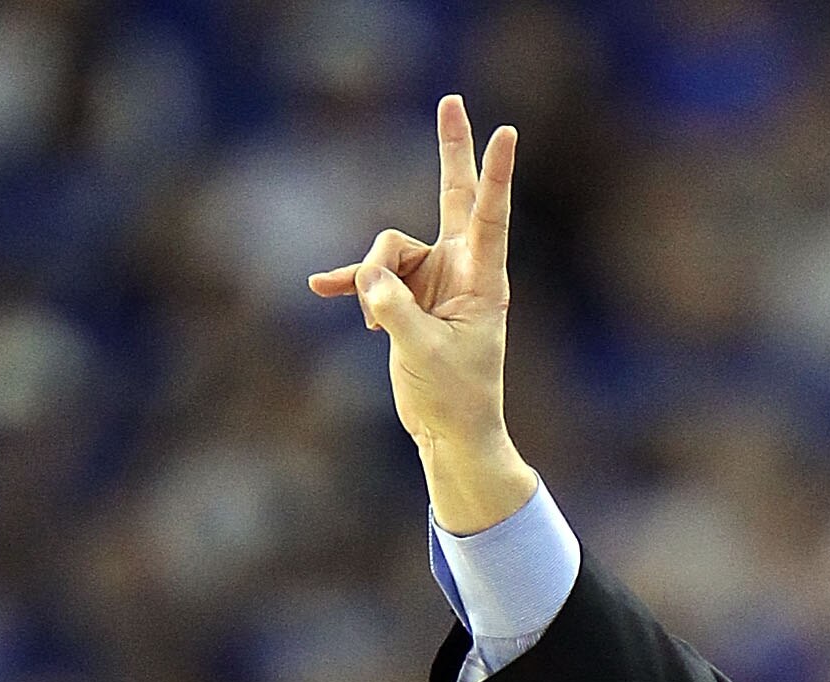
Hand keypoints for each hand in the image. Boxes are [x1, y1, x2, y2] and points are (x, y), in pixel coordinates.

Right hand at [309, 94, 536, 532]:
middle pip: (453, 196)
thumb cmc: (454, 397)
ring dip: (370, 281)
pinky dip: (352, 283)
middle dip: (451, 151)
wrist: (450, 432)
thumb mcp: (422, 351)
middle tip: (454, 101)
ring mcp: (432, 280)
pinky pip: (371, 275)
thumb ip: (392, 309)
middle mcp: (460, 271)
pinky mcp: (406, 297)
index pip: (489, 216)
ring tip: (376, 325)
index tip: (507, 133)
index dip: (496, 174)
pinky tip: (323, 288)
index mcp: (483, 281)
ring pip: (387, 250)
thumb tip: (365, 279)